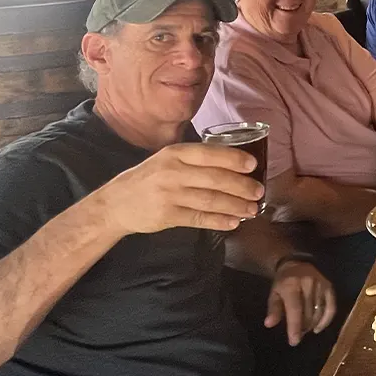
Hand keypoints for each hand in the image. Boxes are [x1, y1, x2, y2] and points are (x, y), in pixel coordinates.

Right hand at [95, 143, 262, 234]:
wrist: (116, 202)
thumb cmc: (151, 177)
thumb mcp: (169, 160)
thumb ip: (196, 160)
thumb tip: (236, 164)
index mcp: (176, 153)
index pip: (210, 154)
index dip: (233, 159)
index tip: (253, 165)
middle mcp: (172, 171)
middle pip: (214, 178)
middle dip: (241, 186)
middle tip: (259, 191)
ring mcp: (169, 194)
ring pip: (210, 200)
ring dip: (235, 206)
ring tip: (252, 209)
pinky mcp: (166, 215)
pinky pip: (199, 218)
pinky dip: (218, 221)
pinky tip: (233, 222)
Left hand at [265, 260, 335, 345]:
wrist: (297, 263)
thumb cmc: (283, 282)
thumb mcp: (274, 294)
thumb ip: (273, 309)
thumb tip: (269, 324)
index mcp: (291, 285)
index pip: (295, 309)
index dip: (295, 326)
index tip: (294, 342)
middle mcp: (308, 283)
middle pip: (309, 312)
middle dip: (303, 327)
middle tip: (298, 334)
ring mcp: (321, 284)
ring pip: (320, 311)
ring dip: (313, 325)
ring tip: (305, 330)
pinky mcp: (329, 287)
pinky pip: (331, 307)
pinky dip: (326, 320)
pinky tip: (319, 328)